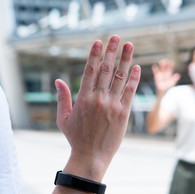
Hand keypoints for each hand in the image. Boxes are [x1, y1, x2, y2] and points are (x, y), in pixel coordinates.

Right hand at [54, 35, 140, 181]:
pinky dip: (133, 79)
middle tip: (116, 37)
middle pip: (106, 69)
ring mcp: (112, 105)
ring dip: (125, 59)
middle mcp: (98, 98)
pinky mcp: (123, 113)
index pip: (90, 70)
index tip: (99, 41)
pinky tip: (136, 67)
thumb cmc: (76, 138)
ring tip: (129, 45)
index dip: (95, 54)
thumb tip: (58, 80)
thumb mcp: (64, 118)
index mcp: (83, 98)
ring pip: (119, 77)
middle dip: (111, 51)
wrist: (91, 156)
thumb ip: (62, 98)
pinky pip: (129, 92)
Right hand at [151, 59, 180, 95]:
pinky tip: (154, 66)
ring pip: (161, 69)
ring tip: (161, 62)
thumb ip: (174, 78)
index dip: (170, 65)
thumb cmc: (168, 88)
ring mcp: (160, 75)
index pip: (170, 68)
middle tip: (165, 60)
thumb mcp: (172, 83)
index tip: (171, 62)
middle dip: (165, 64)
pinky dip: (155, 69)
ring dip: (161, 65)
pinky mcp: (156, 77)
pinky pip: (155, 72)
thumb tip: (178, 75)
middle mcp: (164, 74)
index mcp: (169, 74)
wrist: (162, 92)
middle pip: (165, 68)